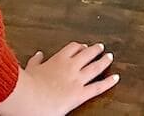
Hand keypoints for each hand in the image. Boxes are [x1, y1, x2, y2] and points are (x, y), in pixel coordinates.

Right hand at [0, 43, 118, 114]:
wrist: (29, 97)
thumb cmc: (28, 85)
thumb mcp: (30, 69)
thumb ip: (36, 61)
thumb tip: (38, 54)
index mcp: (58, 59)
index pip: (73, 48)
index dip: (80, 46)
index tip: (83, 46)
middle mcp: (70, 66)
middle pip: (87, 53)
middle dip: (95, 50)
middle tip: (101, 47)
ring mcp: (77, 79)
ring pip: (95, 67)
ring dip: (104, 61)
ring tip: (110, 57)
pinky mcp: (80, 94)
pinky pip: (98, 87)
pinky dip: (108, 82)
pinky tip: (116, 78)